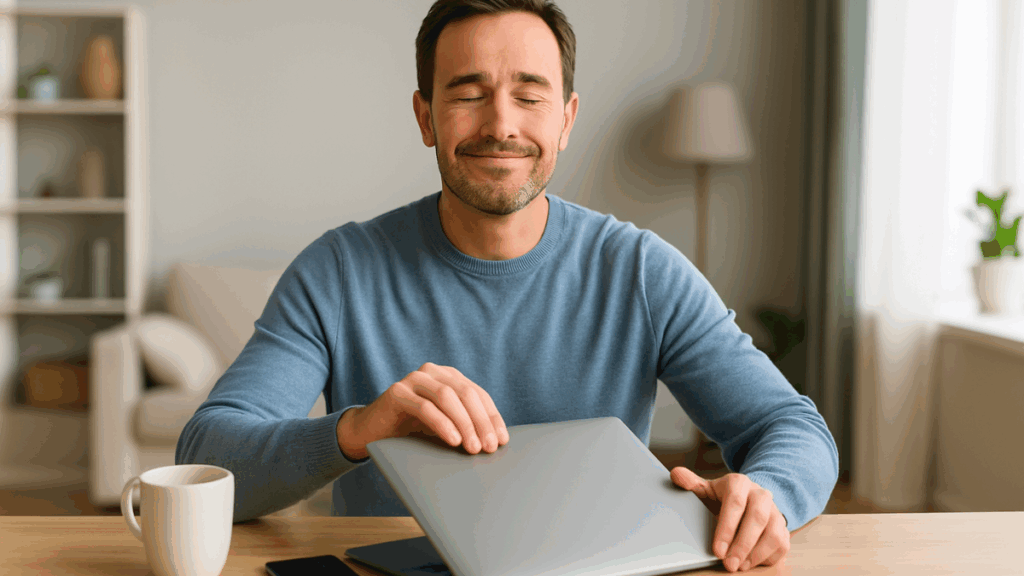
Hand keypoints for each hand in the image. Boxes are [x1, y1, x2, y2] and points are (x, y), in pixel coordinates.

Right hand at [336, 362, 508, 459]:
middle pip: (466, 394)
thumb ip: (465, 424)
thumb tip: (495, 441)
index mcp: (449, 376)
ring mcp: (413, 379)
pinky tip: (453, 440)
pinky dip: (442, 424)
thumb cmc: (412, 429)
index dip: (492, 417)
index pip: (478, 394)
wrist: (371, 432)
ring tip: (473, 447)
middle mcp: (432, 372)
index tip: (502, 440)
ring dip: (464, 424)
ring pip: (447, 398)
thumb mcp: (444, 425)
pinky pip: (425, 407)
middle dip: (481, 422)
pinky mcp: (397, 392)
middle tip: (489, 447)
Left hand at [670, 467, 789, 572]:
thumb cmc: (722, 498)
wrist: (748, 499)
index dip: (726, 528)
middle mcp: (760, 495)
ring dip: (756, 554)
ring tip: (738, 566)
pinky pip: (782, 544)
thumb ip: (690, 484)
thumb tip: (676, 474)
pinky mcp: (783, 528)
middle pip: (757, 518)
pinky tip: (750, 563)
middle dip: (742, 544)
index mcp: (739, 483)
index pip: (735, 503)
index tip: (717, 549)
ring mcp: (775, 511)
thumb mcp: (706, 490)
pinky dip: (767, 558)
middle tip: (728, 564)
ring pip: (773, 533)